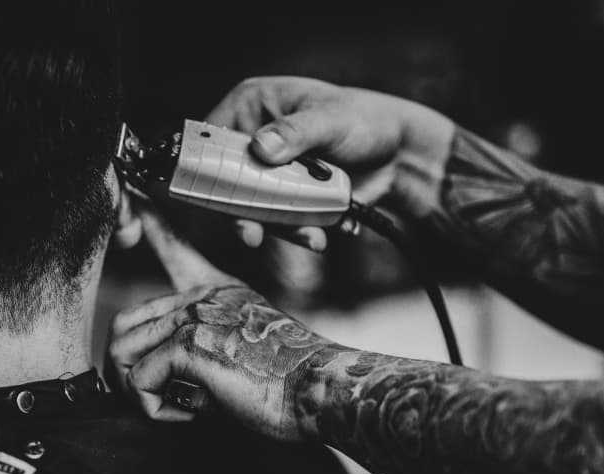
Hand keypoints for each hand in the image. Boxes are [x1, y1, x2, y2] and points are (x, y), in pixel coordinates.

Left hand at [108, 203, 334, 440]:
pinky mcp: (188, 344)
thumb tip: (157, 373)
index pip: (174, 251)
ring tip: (174, 406)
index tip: (132, 196)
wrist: (320, 391)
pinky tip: (193, 412)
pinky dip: (155, 409)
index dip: (151, 227)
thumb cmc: (290, 385)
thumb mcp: (246, 350)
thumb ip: (207, 347)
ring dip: (138, 391)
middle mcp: (203, 296)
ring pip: (122, 352)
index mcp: (220, 292)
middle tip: (158, 399)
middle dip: (129, 371)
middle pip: (126, 325)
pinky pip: (137, 382)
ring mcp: (194, 316)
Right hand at [205, 76, 455, 250]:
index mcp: (251, 108)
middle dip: (241, 212)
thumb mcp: (330, 119)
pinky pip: (280, 223)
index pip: (212, 138)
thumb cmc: (363, 120)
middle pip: (227, 182)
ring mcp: (269, 175)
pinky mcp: (287, 200)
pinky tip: (321, 235)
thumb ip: (296, 132)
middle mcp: (253, 143)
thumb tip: (262, 148)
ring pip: (254, 209)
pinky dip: (299, 233)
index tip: (214, 193)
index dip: (205, 166)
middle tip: (251, 234)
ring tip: (310, 236)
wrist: (397, 155)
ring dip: (278, 228)